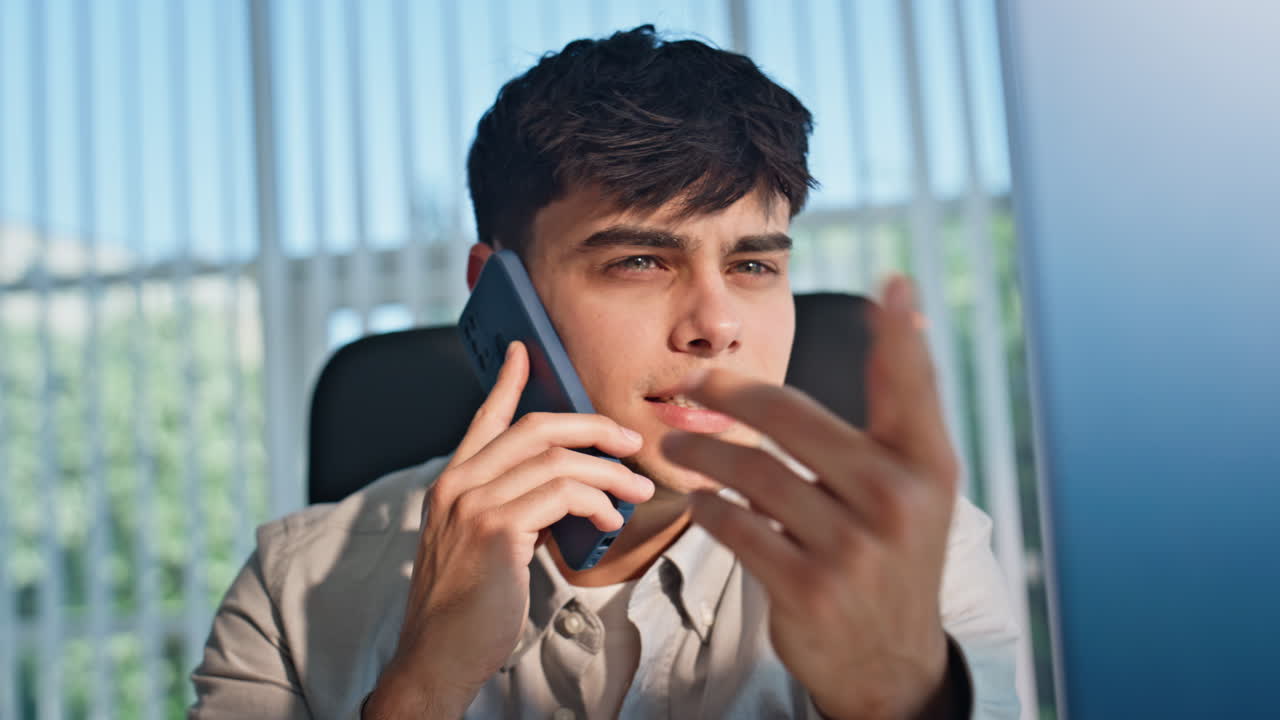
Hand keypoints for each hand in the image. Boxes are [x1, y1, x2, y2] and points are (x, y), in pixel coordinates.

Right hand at [364, 341, 654, 718]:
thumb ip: (510, 509)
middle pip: (534, 428)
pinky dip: (594, 502)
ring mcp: (473, 504)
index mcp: (452, 483)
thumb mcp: (481, 546)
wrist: (437, 657)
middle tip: (627, 439)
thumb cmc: (466, 609)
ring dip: (607, 473)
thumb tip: (563, 494)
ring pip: (555, 461)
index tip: (524, 352)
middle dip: (590, 427)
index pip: (483, 419)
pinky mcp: (495, 529)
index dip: (507, 383)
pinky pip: (560, 495)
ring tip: (636, 492)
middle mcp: (457, 484)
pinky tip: (608, 521)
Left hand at [660, 277, 960, 719]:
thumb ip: (898, 418)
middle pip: (792, 416)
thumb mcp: (915, 491)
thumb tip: (895, 318)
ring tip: (676, 442)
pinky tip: (700, 500)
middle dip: (729, 389)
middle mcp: (896, 500)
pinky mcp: (807, 586)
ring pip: (752, 470)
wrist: (890, 662)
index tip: (891, 282)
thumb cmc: (892, 555)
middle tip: (692, 378)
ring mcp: (852, 547)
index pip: (912, 386)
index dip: (902, 332)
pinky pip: (736, 526)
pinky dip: (708, 508)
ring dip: (702, 451)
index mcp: (928, 467)